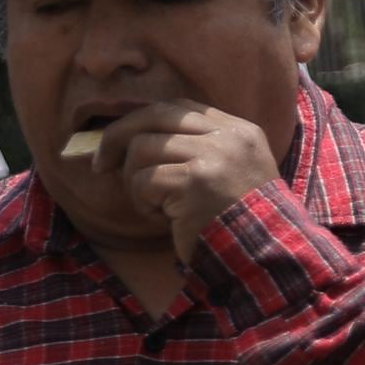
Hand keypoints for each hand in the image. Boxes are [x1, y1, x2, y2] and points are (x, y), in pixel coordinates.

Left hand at [87, 103, 286, 260]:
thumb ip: (195, 151)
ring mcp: (214, 156)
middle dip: (117, 137)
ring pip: (142, 148)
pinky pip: (144, 180)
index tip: (122, 142)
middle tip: (101, 164)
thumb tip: (130, 141)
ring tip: (155, 206)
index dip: (142, 120)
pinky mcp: (196, 180)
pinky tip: (164, 219)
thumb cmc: (238, 223)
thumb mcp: (228, 175)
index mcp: (240, 132)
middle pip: (155, 115)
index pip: (180, 107)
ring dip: (135, 182)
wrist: (264, 257)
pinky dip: (144, 203)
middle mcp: (229, 137)